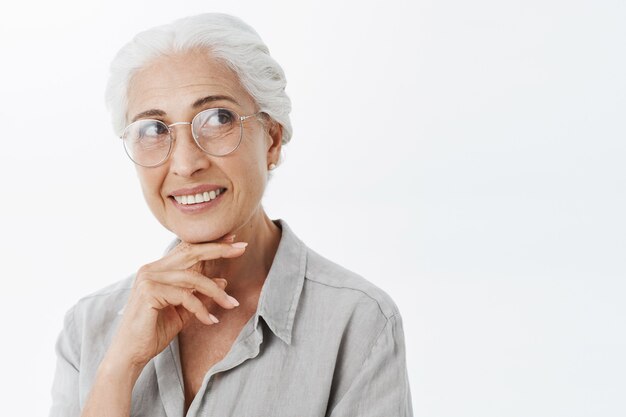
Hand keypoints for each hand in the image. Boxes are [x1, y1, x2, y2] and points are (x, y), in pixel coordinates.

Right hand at [104, 235, 246, 372]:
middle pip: (190, 252)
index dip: (210, 243)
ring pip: (193, 278)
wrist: (131, 354)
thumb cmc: (154, 332)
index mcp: (157, 270)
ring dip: (216, 292)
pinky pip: (185, 296)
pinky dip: (201, 309)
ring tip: (231, 304)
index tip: (233, 239)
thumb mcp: (184, 310)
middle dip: (218, 249)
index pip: (186, 249)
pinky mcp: (149, 292)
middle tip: (242, 248)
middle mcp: (151, 269)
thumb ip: (200, 294)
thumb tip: (223, 281)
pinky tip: (210, 321)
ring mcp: (148, 279)